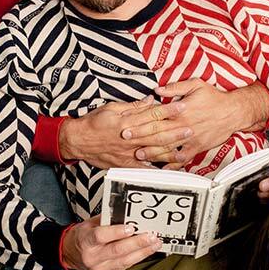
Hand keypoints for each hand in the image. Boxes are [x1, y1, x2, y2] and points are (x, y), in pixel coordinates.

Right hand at [58, 96, 193, 168]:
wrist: (78, 140)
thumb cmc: (93, 123)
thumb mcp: (112, 108)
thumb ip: (133, 106)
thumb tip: (150, 100)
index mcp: (127, 121)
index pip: (152, 113)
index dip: (168, 110)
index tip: (181, 106)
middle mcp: (130, 137)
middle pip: (156, 133)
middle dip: (175, 131)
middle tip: (190, 128)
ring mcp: (128, 151)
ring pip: (153, 150)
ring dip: (170, 150)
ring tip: (185, 148)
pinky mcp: (125, 163)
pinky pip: (144, 167)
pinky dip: (157, 168)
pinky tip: (168, 169)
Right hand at [61, 216, 161, 269]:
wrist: (71, 254)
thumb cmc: (82, 235)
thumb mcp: (89, 224)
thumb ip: (106, 220)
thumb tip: (127, 215)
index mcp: (85, 241)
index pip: (101, 236)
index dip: (116, 232)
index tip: (131, 227)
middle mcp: (93, 257)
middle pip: (117, 250)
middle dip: (137, 243)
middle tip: (151, 236)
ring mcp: (100, 268)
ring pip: (125, 261)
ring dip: (143, 252)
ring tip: (155, 243)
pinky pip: (126, 266)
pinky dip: (138, 257)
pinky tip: (147, 250)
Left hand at [122, 79, 268, 167]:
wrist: (233, 112)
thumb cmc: (214, 97)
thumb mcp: (195, 85)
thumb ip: (175, 88)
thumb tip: (157, 90)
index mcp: (180, 111)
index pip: (155, 118)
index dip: (140, 122)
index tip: (127, 126)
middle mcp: (183, 126)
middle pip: (158, 134)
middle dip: (141, 139)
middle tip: (126, 143)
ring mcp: (190, 139)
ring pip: (168, 148)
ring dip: (152, 153)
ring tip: (140, 156)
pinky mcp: (197, 147)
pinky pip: (183, 158)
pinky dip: (173, 164)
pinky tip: (163, 167)